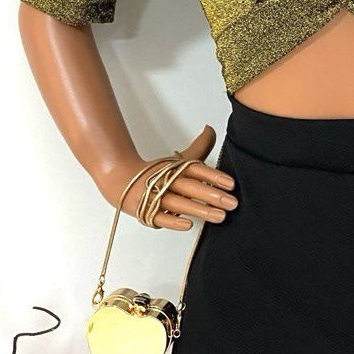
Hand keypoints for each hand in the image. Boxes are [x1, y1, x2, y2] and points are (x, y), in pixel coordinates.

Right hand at [102, 125, 238, 230]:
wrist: (121, 180)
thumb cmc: (156, 172)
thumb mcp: (178, 159)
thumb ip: (199, 147)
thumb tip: (211, 129)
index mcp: (174, 167)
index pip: (195, 169)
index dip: (213, 175)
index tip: (231, 184)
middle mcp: (166, 181)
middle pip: (190, 186)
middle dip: (211, 194)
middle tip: (232, 203)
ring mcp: (155, 197)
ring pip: (179, 203)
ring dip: (199, 210)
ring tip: (220, 216)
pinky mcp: (146, 212)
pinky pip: (160, 217)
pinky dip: (173, 221)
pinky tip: (189, 224)